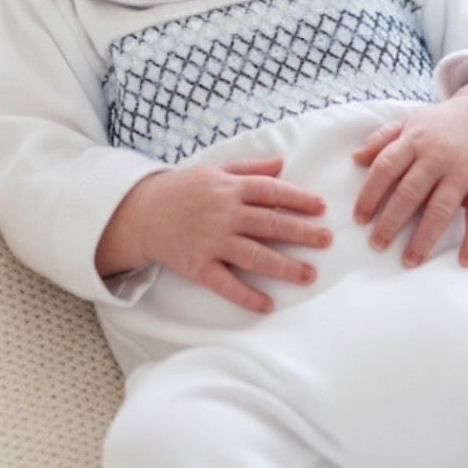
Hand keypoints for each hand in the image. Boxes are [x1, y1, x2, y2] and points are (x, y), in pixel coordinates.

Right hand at [96, 157, 330, 314]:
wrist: (140, 212)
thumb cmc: (182, 189)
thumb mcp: (215, 170)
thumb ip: (250, 168)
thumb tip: (282, 163)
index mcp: (230, 189)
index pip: (272, 192)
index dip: (299, 199)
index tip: (321, 208)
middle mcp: (224, 214)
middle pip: (271, 224)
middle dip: (302, 233)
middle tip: (327, 241)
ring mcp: (211, 241)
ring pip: (255, 255)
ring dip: (284, 267)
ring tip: (308, 275)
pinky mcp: (198, 266)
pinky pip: (225, 284)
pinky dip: (246, 295)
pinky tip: (267, 305)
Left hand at [352, 74, 467, 268]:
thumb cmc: (442, 125)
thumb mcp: (410, 122)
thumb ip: (382, 139)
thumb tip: (355, 158)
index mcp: (415, 141)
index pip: (386, 167)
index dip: (370, 194)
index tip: (359, 218)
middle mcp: (438, 157)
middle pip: (410, 192)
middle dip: (391, 221)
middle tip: (377, 245)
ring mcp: (463, 172)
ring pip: (441, 208)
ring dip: (424, 237)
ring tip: (409, 261)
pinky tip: (465, 261)